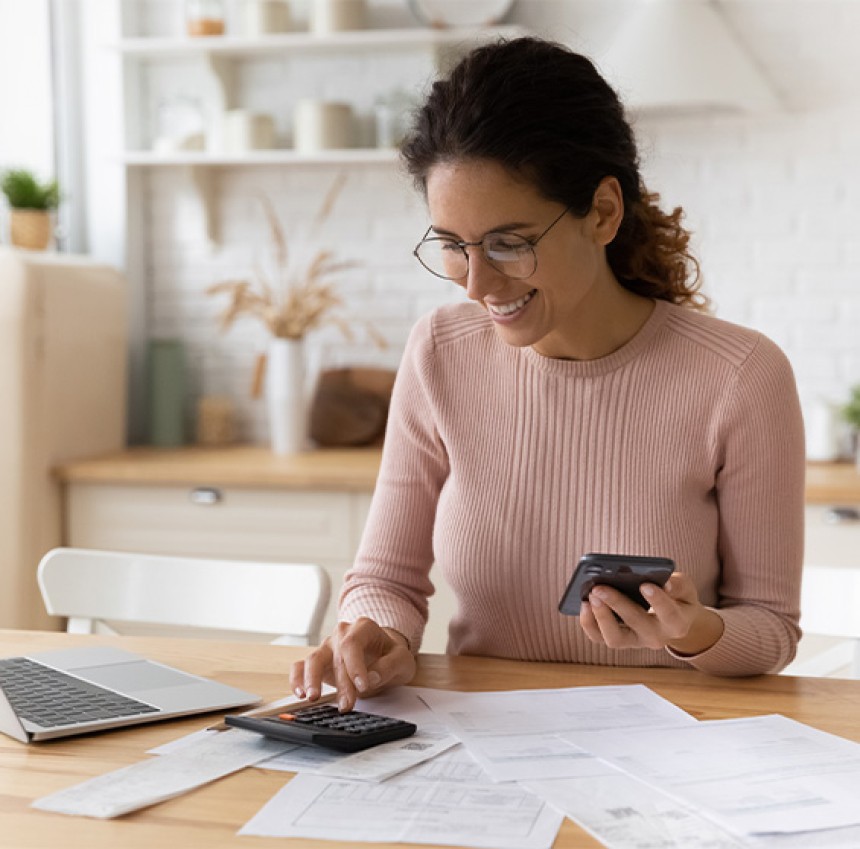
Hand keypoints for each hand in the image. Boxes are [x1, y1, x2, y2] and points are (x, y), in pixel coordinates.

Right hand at [290, 617, 416, 711]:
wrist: (383, 653)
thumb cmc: (390, 654)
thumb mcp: (402, 659)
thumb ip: (389, 666)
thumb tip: (372, 677)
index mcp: (363, 628)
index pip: (352, 644)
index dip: (355, 666)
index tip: (362, 686)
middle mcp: (341, 634)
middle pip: (336, 656)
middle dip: (341, 683)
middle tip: (347, 705)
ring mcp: (327, 647)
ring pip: (313, 660)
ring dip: (312, 680)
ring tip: (313, 697)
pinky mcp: (318, 662)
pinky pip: (300, 667)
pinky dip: (297, 679)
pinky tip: (301, 693)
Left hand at [578, 572, 723, 654]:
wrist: (671, 618)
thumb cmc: (676, 597)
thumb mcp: (685, 588)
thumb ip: (677, 584)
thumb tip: (663, 583)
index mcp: (677, 623)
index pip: (669, 615)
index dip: (658, 601)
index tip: (645, 585)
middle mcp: (656, 637)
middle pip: (637, 624)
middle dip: (617, 604)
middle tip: (600, 587)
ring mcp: (635, 641)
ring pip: (615, 638)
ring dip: (600, 617)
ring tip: (591, 595)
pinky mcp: (618, 640)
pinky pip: (599, 637)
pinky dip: (589, 622)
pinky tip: (584, 602)